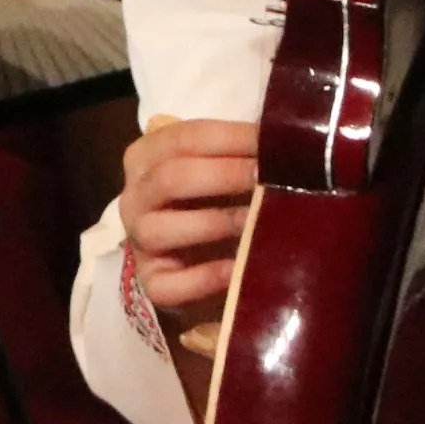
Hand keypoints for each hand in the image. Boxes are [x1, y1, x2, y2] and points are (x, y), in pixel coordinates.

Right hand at [118, 116, 260, 344]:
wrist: (196, 255)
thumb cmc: (215, 200)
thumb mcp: (219, 168)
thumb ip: (239, 152)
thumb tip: (289, 140)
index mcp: (146, 158)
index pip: (182, 139)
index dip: (229, 138)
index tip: (270, 141)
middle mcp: (134, 198)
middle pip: (169, 179)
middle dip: (223, 175)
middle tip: (266, 177)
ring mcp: (139, 242)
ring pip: (159, 230)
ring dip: (212, 222)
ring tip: (253, 221)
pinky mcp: (152, 283)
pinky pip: (169, 284)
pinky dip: (204, 277)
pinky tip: (235, 268)